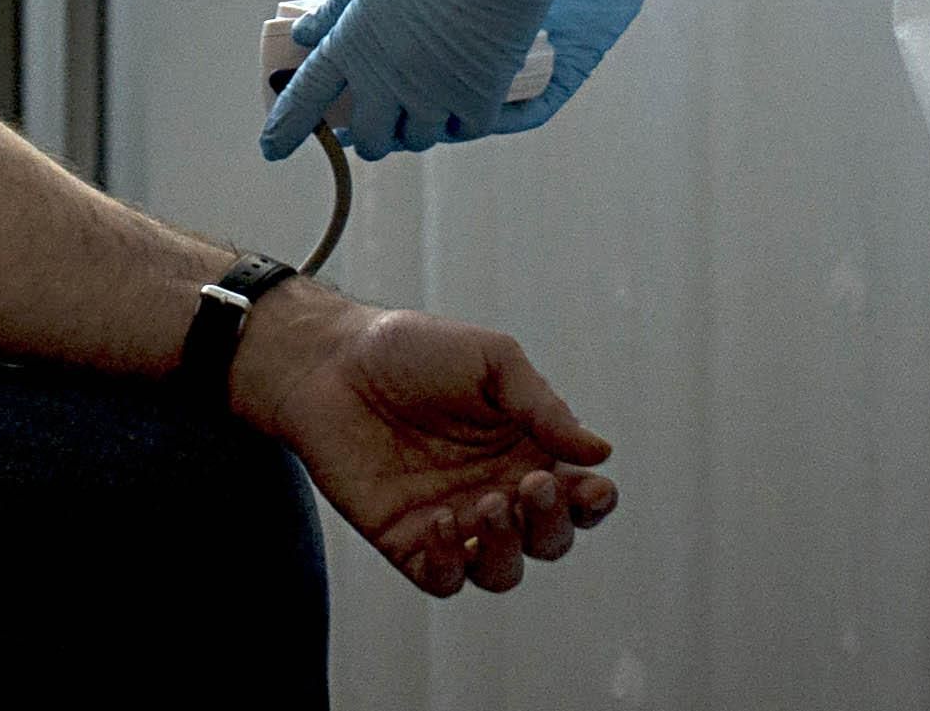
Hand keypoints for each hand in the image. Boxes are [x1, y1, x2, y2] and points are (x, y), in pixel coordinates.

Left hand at [236, 286, 620, 597]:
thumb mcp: (490, 360)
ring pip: (501, 571)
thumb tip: (600, 450)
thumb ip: (542, 406)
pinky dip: (453, 564)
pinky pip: (443, 578)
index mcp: (525, 449)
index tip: (591, 486)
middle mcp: (494, 490)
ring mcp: (453, 519)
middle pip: (549, 540)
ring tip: (487, 503)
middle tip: (530, 483)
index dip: (594, 502)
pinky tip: (444, 523)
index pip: (579, 496)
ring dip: (506, 548)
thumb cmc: (410, 350)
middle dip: (552, 522)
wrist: (329, 361)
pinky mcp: (407, 540)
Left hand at [263, 0, 657, 160]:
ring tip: (422, 99)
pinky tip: (459, 99)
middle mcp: (387, 77)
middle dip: (368, 131)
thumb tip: (305, 35)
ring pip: (417, 138)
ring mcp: (434, 91)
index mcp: (352, 41)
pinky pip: (463, 129)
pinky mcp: (479, 94)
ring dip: (415, 125)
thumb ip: (337, 7)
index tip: (272, 149)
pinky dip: (458, 119)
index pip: (307, 97)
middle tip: (377, 116)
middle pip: (370, 137)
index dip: (287, 128)